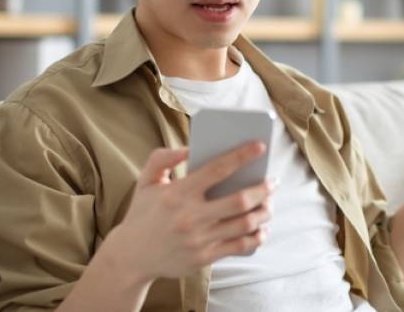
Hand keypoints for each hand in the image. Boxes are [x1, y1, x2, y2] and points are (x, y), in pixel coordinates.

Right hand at [101, 142, 276, 284]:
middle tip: (273, 181)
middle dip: (263, 188)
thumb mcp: (145, 181)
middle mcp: (190, 217)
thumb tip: (189, 148)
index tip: (261, 146)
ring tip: (270, 203)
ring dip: (265, 212)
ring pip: (245, 224)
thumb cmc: (143, 214)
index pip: (217, 169)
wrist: (130, 257)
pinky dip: (257, 236)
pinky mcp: (204, 258)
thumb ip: (163, 158)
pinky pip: (240, 246)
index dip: (242, 156)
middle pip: (239, 200)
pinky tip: (262, 227)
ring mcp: (199, 239)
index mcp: (177, 193)